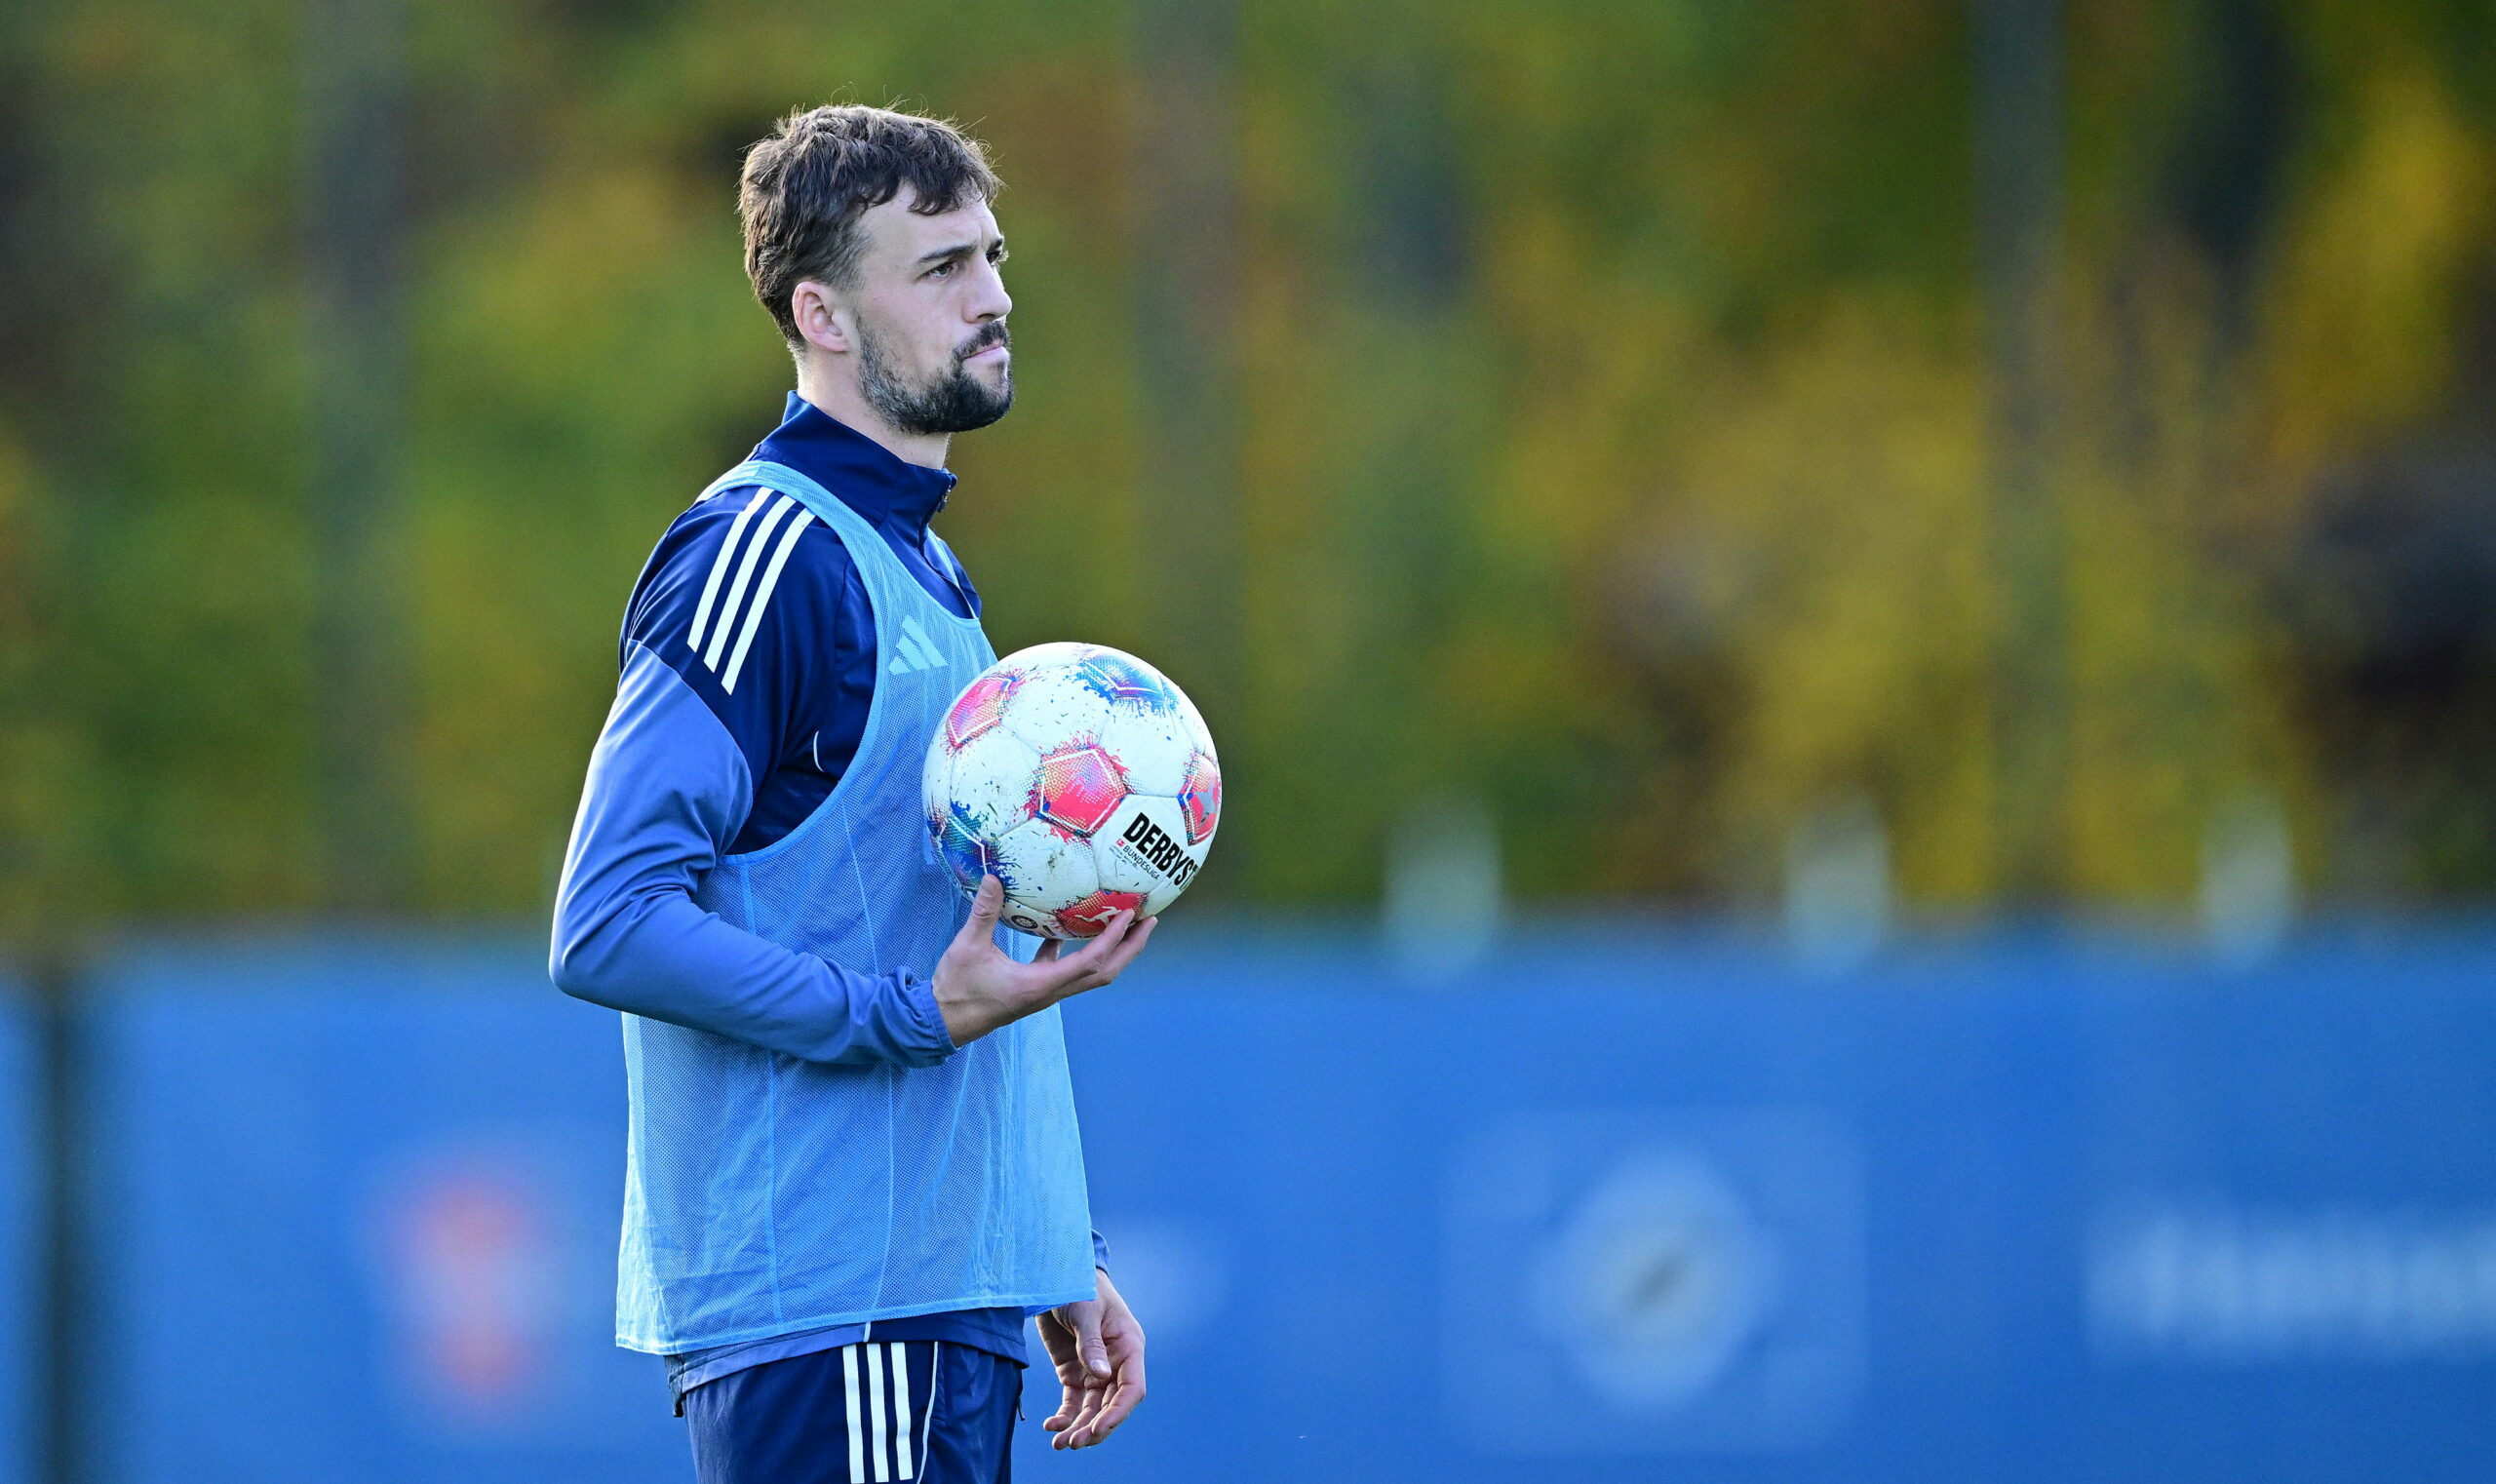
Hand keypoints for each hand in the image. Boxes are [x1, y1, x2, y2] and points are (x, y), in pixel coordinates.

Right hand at [931, 876, 1155, 1044]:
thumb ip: (983, 913)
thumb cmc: (956, 989)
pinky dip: (1078, 949)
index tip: (1130, 914)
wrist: (944, 1022)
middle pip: (1104, 972)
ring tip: (1127, 923)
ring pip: (1091, 973)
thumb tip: (993, 878)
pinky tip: (1070, 926)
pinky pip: (1066, 968)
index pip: (1090, 961)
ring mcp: (1046, 993)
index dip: (1113, 938)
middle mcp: (1051, 993)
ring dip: (1113, 950)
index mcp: (1040, 985)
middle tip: (1149, 920)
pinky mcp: (1036, 989)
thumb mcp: (967, 948)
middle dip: (1130, 948)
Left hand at [1038, 1268, 1144, 1449]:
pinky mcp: (1073, 1372)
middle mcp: (1115, 1363)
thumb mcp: (1085, 1310)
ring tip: (1059, 1445)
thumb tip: (1100, 1376)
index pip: (1131, 1388)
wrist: (1054, 1275)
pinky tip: (1051, 1426)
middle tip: (1073, 1444)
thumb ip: (1091, 1344)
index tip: (1097, 1429)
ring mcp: (1094, 1370)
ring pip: (1091, 1409)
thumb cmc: (1079, 1285)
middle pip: (1111, 1405)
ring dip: (1078, 1428)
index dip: (1118, 1412)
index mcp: (1128, 1347)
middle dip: (1094, 1427)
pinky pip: (1072, 1402)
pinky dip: (1064, 1417)